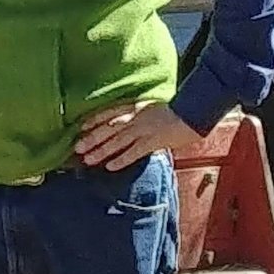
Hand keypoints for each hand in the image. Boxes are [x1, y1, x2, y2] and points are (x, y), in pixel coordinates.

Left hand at [74, 101, 199, 170]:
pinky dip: (121, 159)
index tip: (80, 127)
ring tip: (87, 159)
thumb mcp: (154, 106)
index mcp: (136, 106)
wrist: (196, 109)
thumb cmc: (178, 108)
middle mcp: (136, 116)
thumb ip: (141, 113)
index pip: (110, 112)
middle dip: (92, 138)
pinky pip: (134, 152)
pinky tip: (110, 166)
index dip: (94, 119)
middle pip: (109, 128)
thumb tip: (130, 122)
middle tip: (77, 148)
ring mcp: (144, 128)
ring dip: (101, 150)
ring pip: (117, 141)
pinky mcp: (154, 140)